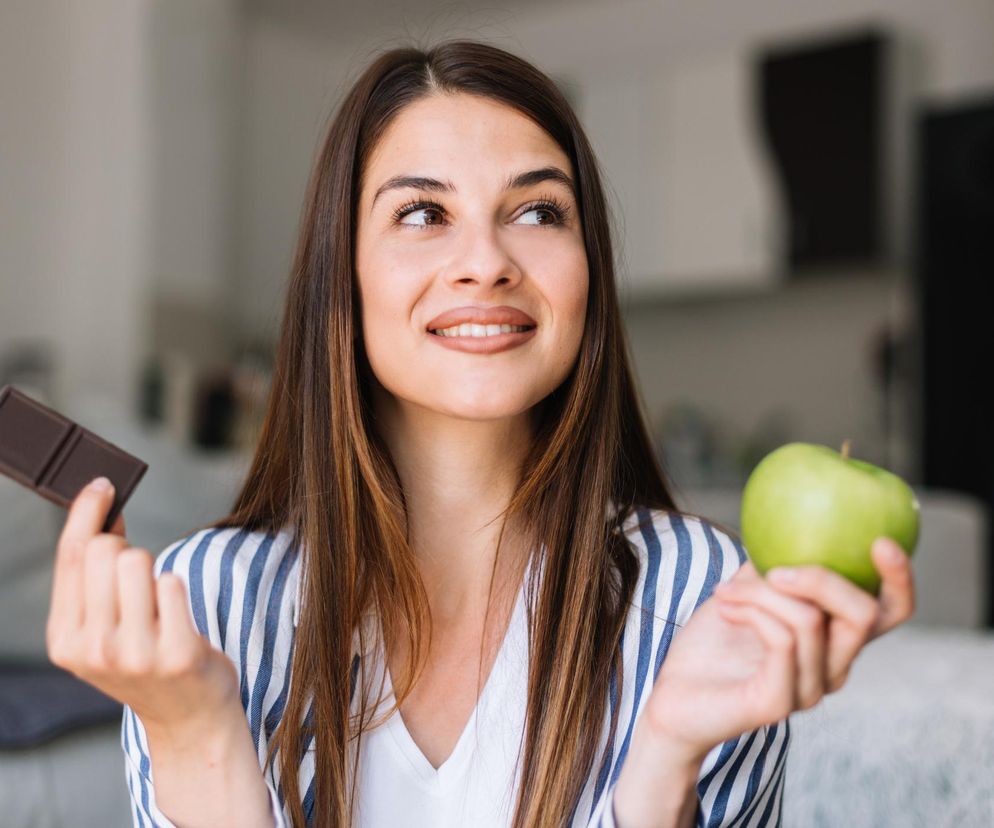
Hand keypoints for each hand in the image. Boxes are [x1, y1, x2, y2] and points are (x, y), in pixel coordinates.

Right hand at [45, 477, 239, 735]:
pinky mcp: (176, 653)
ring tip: (159, 606)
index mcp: (64, 640)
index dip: (86, 512)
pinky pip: (173, 582)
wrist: (188, 718)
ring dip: (154, 571)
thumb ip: (95, 577)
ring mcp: (135, 654)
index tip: (102, 484)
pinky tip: (178, 618)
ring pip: (139, 561)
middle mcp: (93, 649)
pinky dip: (177, 589)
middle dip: (127, 549)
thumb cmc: (147, 661)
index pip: (70, 556)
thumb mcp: (105, 627)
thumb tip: (102, 511)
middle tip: (139, 579)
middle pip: (105, 550)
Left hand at [639, 537, 915, 761]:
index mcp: (834, 640)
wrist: (673, 697)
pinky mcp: (779, 702)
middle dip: (821, 578)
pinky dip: (751, 611)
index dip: (899, 578)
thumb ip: (772, 562)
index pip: (891, 612)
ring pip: (811, 620)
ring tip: (724, 590)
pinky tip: (723, 606)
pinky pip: (781, 641)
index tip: (881, 542)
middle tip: (772, 568)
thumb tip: (788, 519)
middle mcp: (833, 668)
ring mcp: (809, 689)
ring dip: (761, 593)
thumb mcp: (745, 590)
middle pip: (864, 615)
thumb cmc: (712, 644)